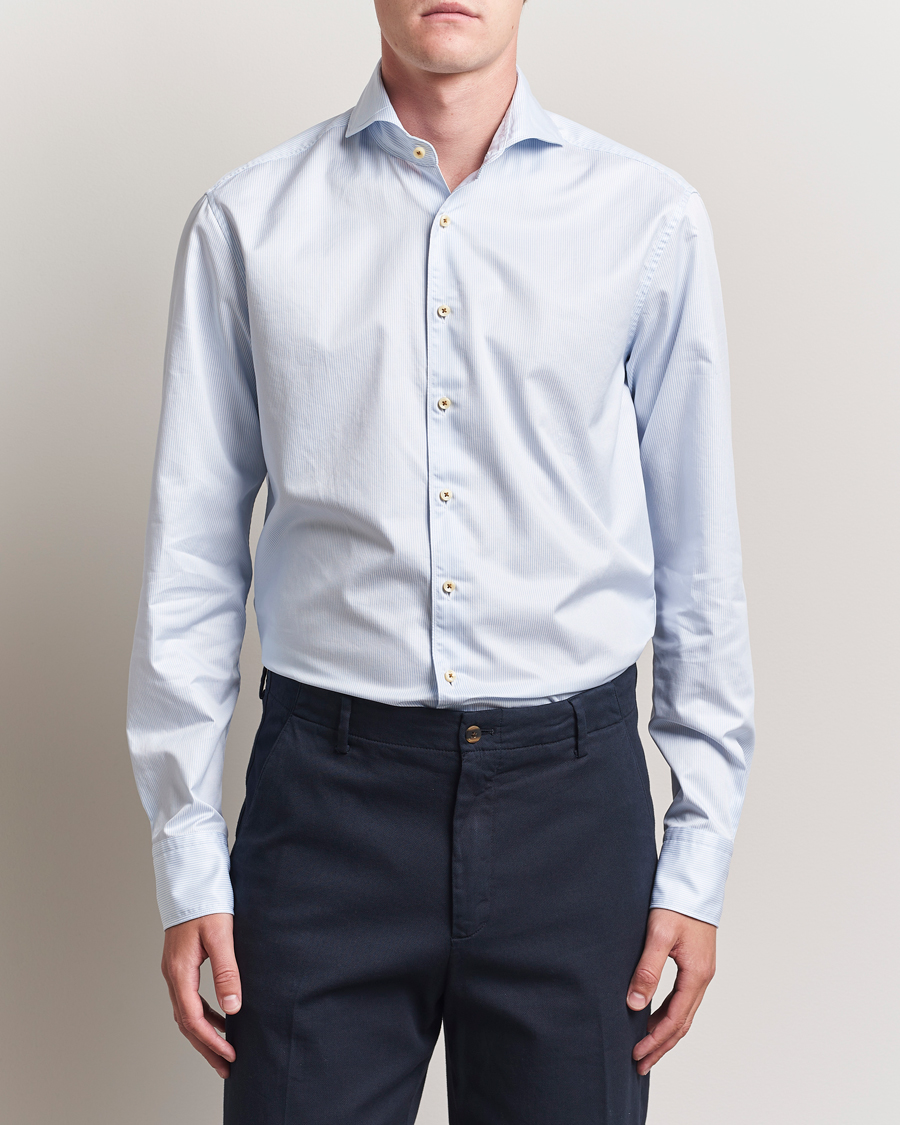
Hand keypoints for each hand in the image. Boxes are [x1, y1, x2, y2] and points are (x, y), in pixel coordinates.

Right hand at [161, 912, 241, 1078]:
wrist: (191, 878)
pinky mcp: (181, 965)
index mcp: (179, 972)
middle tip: (226, 1067)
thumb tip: (234, 1008)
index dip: (211, 1041)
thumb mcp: (220, 937)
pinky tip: (220, 1019)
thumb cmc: (206, 903)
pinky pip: (189, 1000)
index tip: (230, 1055)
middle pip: (186, 1023)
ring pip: (186, 1013)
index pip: (193, 1018)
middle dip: (206, 1047)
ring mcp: (174, 971)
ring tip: (224, 1051)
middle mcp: (172, 975)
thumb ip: (227, 972)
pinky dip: (203, 1015)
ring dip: (204, 1035)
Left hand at [627, 907, 715, 1075]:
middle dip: (661, 1046)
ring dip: (665, 1033)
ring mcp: (701, 972)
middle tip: (640, 1064)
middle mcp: (702, 978)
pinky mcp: (695, 965)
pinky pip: (683, 1000)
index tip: (636, 1054)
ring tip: (645, 1049)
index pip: (675, 1019)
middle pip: (682, 1023)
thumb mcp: (658, 935)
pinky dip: (669, 1015)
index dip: (655, 1040)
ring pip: (684, 1013)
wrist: (693, 881)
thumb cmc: (676, 903)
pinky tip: (654, 1019)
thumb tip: (634, 1004)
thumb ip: (647, 970)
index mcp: (696, 974)